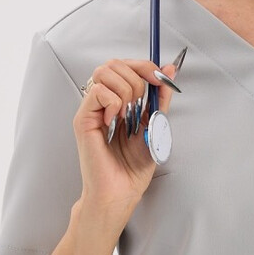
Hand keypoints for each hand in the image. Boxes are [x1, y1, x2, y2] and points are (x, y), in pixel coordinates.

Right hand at [73, 57, 178, 210]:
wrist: (121, 192)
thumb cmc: (133, 168)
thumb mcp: (156, 125)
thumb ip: (161, 98)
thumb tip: (170, 70)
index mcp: (120, 101)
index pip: (126, 66)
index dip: (145, 66)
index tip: (160, 78)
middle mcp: (104, 102)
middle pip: (114, 63)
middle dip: (136, 78)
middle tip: (142, 104)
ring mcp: (92, 109)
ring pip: (104, 71)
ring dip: (125, 90)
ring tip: (128, 115)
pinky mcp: (83, 119)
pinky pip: (97, 91)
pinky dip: (113, 101)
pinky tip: (115, 120)